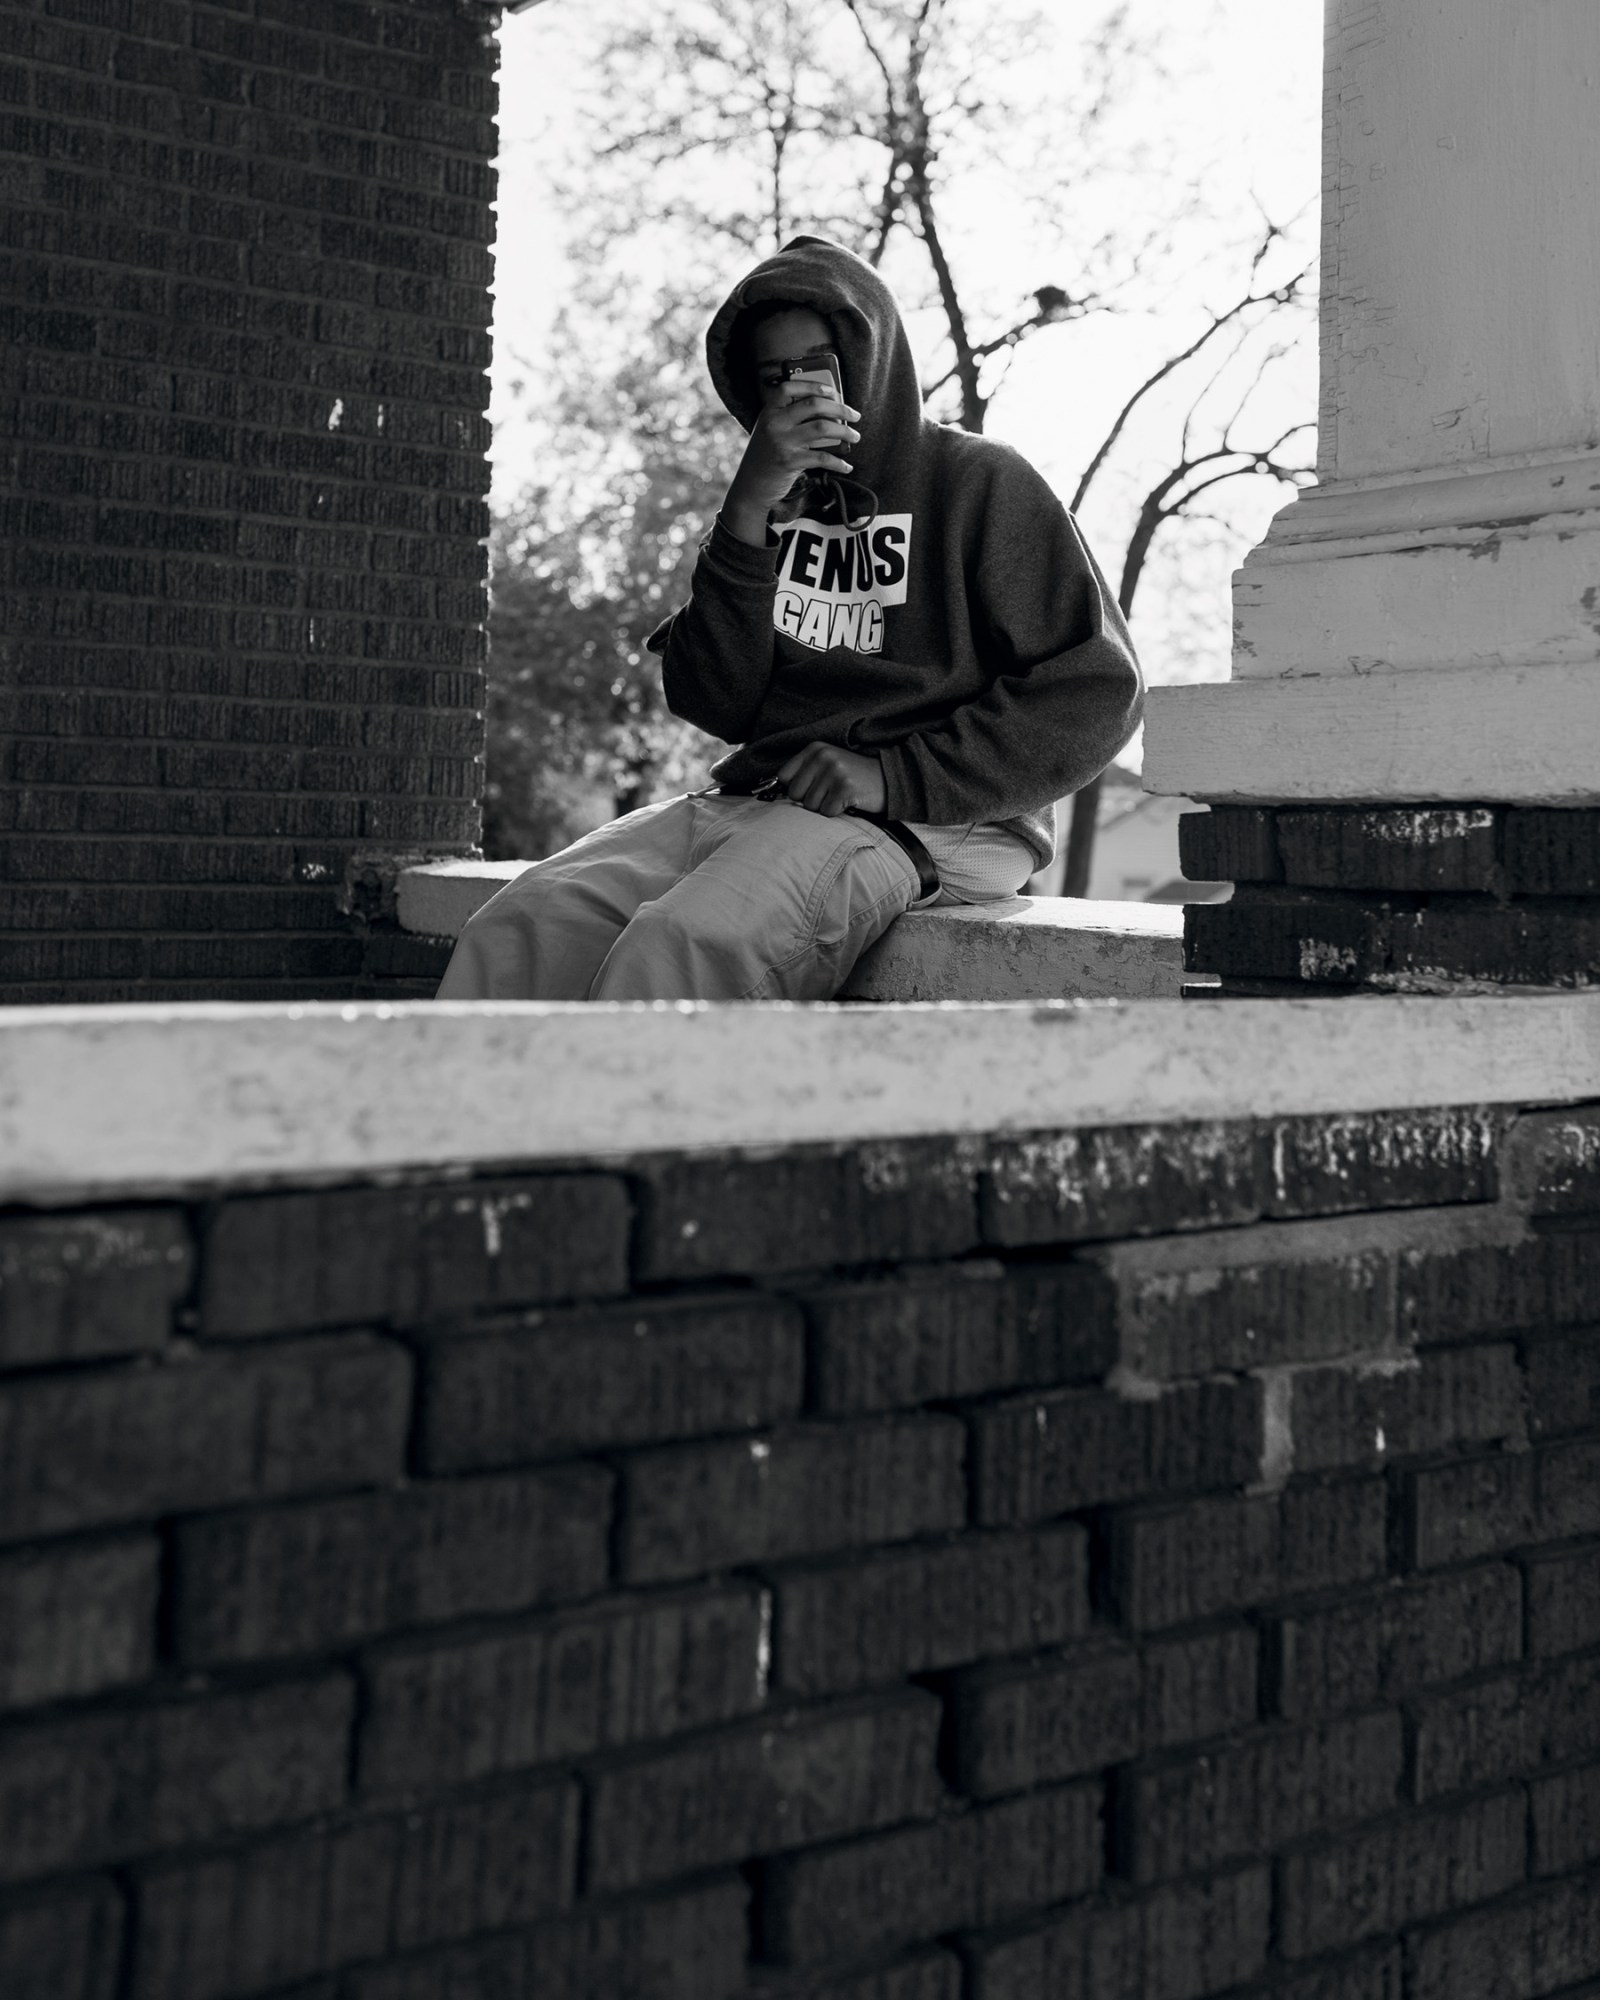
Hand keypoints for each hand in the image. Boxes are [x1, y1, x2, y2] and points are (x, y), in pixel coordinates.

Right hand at [723, 383, 860, 545]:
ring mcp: (782, 442)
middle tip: (855, 415)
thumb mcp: (770, 430)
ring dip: (844, 431)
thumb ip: (790, 418)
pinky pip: (822, 457)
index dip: (813, 385)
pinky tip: (847, 466)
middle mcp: (775, 423)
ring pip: (822, 427)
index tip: (833, 391)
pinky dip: (838, 462)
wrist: (751, 486)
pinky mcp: (790, 461)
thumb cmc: (766, 456)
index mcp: (769, 411)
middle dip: (840, 408)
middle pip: (813, 405)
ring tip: (855, 436)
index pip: (790, 388)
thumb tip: (829, 411)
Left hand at [775, 742, 885, 816]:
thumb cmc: (853, 777)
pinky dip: (837, 812)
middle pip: (795, 794)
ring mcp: (834, 771)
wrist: (889, 780)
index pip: (784, 777)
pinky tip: (848, 801)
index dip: (796, 788)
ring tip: (840, 796)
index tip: (812, 788)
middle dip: (811, 800)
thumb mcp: (827, 765)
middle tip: (830, 792)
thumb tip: (774, 790)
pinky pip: (826, 812)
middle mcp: (823, 756)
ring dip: (825, 806)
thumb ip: (803, 773)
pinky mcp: (845, 788)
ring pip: (810, 806)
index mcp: (815, 749)